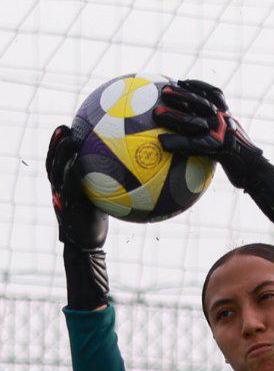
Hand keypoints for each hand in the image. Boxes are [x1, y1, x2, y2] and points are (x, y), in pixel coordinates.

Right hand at [46, 126, 106, 248]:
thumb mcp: (97, 197)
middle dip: (57, 145)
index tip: (64, 127)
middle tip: (65, 129)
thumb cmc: (95, 218)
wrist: (87, 243)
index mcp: (63, 184)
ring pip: (57, 174)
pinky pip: (69, 191)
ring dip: (62, 157)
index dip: (56, 144)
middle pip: (53, 163)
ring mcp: (62, 199)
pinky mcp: (68, 210)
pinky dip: (73, 178)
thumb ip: (101, 181)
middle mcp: (59, 189)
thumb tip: (122, 166)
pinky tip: (78, 167)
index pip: (55, 161)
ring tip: (70, 142)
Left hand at [153, 79, 262, 188]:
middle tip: (163, 91)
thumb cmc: (244, 162)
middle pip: (200, 103)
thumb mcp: (234, 144)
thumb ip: (221, 136)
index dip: (198, 86)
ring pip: (194, 122)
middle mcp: (225, 121)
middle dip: (181, 95)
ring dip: (174, 116)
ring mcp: (222, 134)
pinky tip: (163, 143)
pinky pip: (194, 145)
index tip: (182, 81)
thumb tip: (204, 136)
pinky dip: (178, 143)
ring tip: (156, 113)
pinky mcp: (219, 149)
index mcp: (228, 117)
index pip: (214, 95)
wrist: (257, 173)